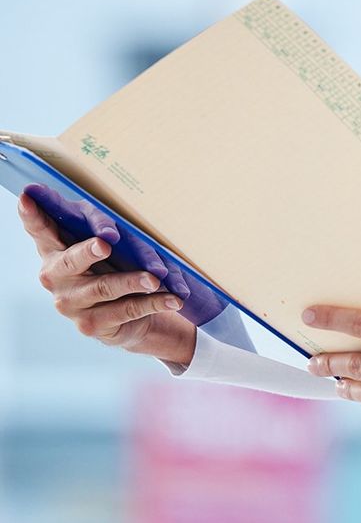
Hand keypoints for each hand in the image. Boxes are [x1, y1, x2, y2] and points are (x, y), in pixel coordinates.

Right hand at [18, 188, 195, 364]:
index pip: (40, 230)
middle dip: (87, 251)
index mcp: (53, 250)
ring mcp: (71, 304)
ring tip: (154, 278)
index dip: (32, 215)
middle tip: (105, 243)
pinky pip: (127, 310)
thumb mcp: (105, 242)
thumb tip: (113, 228)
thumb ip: (101, 227)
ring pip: (104, 288)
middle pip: (70, 262)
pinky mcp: (91, 325)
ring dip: (132, 281)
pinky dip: (153, 302)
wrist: (122, 315)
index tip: (26, 197)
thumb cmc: (111, 264)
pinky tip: (172, 298)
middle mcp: (55, 278)